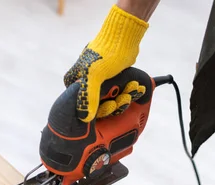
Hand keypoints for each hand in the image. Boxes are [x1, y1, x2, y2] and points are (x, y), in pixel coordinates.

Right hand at [63, 5, 147, 121]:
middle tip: (123, 98)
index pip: (78, 103)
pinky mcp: (115, 79)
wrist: (124, 36)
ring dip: (125, 96)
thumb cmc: (106, 52)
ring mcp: (102, 81)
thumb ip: (88, 97)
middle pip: (99, 105)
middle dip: (114, 103)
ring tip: (133, 88)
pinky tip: (137, 88)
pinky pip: (122, 92)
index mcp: (77, 80)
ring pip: (113, 99)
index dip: (93, 109)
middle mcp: (88, 81)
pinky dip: (130, 91)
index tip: (105, 105)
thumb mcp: (94, 75)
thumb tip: (84, 118)